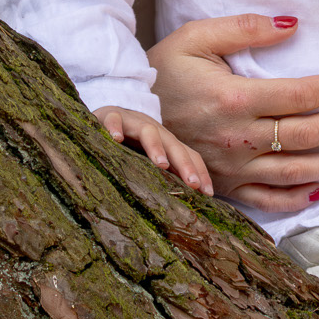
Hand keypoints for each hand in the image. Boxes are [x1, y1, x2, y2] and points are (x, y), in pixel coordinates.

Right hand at [94, 106, 213, 194]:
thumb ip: (164, 174)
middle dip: (184, 164)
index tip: (207, 193)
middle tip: (192, 183)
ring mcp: (134, 122)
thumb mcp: (150, 156)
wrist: (111, 113)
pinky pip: (114, 119)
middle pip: (173, 144)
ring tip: (161, 164)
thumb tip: (180, 205)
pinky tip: (115, 139)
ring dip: (156, 146)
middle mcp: (154, 130)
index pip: (187, 154)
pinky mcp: (112, 115)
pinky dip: (115, 127)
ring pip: (148, 131)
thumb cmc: (132, 141)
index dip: (199, 171)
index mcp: (166, 141)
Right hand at [149, 15, 318, 212]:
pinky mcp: (224, 185)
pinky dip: (296, 199)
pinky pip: (266, 200)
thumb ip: (245, 28)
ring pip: (294, 172)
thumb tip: (292, 24)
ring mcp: (231, 167)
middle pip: (306, 135)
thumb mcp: (197, 36)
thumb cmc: (165, 68)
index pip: (300, 95)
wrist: (126, 108)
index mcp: (234, 99)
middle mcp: (237, 138)